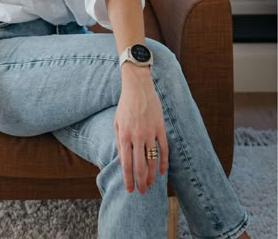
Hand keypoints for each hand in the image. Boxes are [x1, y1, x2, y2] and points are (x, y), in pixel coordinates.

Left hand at [114, 65, 167, 193]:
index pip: (126, 163)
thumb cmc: (125, 105)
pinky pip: (163, 149)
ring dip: (152, 175)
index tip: (130, 189)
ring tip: (151, 184)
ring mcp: (150, 132)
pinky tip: (162, 171)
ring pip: (152, 160)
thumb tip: (122, 160)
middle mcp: (137, 136)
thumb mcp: (116, 122)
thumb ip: (119, 141)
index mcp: (124, 135)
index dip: (128, 178)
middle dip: (141, 181)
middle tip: (142, 192)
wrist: (137, 87)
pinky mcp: (160, 128)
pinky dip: (163, 162)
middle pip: (140, 165)